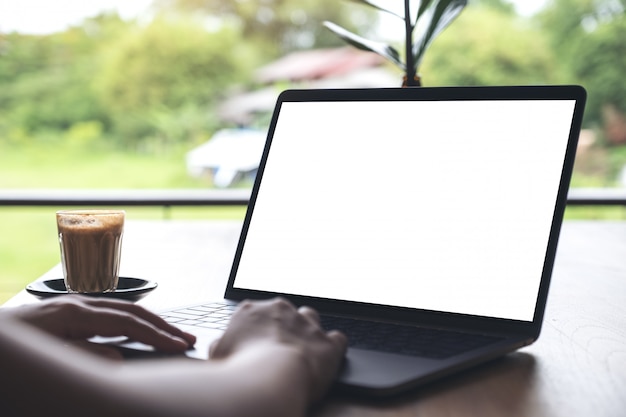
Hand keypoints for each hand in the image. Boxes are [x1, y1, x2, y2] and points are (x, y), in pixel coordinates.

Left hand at [2, 296, 195, 355]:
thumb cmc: (13, 351)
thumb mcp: (49, 358)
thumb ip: (86, 356)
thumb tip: (121, 356)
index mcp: (73, 313)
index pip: (127, 322)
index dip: (156, 334)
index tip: (179, 345)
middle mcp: (76, 304)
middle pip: (131, 310)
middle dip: (162, 324)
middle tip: (187, 337)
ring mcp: (71, 305)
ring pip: (122, 309)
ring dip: (149, 321)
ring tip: (171, 334)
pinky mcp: (66, 312)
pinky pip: (108, 313)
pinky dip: (131, 321)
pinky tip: (137, 330)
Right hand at [210, 298, 346, 402]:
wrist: (269, 381)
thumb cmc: (239, 370)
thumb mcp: (217, 354)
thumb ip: (221, 343)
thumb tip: (221, 343)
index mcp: (251, 311)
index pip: (254, 312)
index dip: (256, 330)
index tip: (255, 344)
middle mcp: (280, 310)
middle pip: (283, 312)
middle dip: (281, 327)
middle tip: (276, 350)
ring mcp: (306, 324)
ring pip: (311, 317)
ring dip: (308, 329)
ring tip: (302, 349)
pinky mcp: (328, 343)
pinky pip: (338, 338)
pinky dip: (334, 347)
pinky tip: (328, 358)